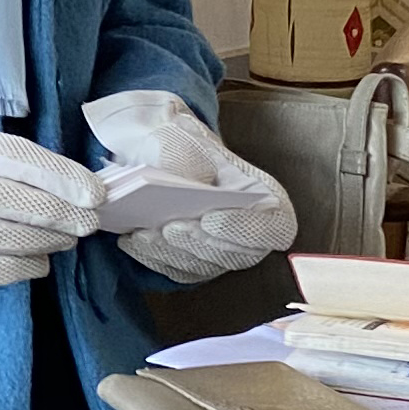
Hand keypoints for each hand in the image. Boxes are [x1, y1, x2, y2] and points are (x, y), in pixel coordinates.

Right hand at [0, 124, 101, 288]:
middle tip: (86, 223)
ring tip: (64, 240)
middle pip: (8, 200)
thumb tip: (76, 184)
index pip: (14, 158)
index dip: (60, 177)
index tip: (93, 193)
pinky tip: (37, 263)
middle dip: (58, 214)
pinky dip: (17, 269)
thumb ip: (13, 159)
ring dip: (42, 242)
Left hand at [83, 90, 298, 282]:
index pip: (275, 228)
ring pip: (205, 266)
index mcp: (264, 198)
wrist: (156, 157)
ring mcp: (222, 251)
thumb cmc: (180, 144)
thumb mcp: (184, 139)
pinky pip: (179, 271)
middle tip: (169, 227)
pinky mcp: (195, 263)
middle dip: (200, 243)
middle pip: (238, 255)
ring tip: (143, 233)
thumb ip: (190, 159)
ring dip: (173, 253)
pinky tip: (133, 241)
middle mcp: (250, 232)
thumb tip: (191, 183)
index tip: (210, 218)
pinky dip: (156, 258)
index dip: (247, 229)